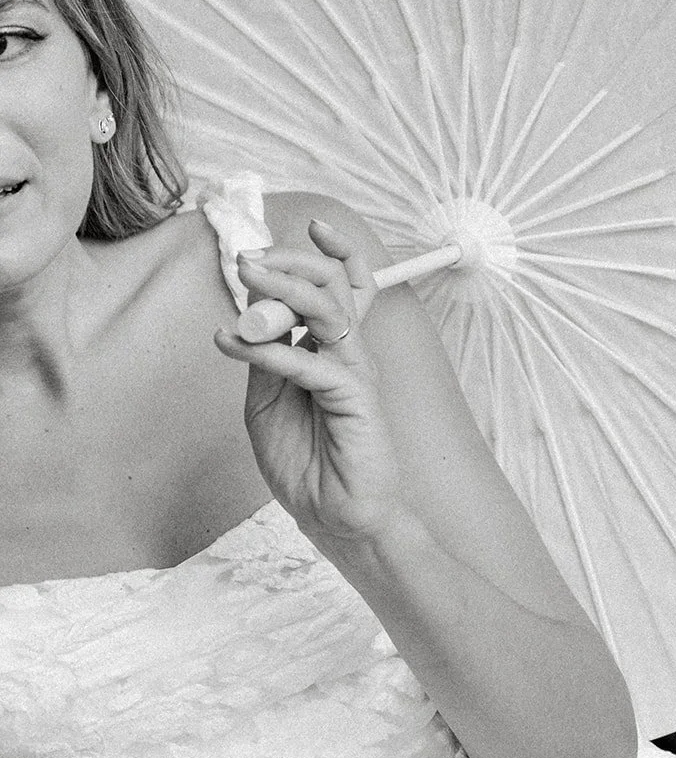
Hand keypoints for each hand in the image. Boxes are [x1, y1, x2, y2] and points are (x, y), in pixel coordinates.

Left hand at [213, 220, 403, 547]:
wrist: (332, 516)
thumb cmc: (305, 464)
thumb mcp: (265, 403)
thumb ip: (262, 359)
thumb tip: (246, 316)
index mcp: (329, 350)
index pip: (333, 287)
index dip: (312, 255)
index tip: (274, 240)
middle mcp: (346, 353)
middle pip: (330, 284)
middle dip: (288, 262)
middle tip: (247, 260)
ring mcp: (355, 373)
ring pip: (328, 307)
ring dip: (282, 288)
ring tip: (245, 278)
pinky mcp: (356, 398)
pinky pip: (311, 362)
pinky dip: (271, 350)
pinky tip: (238, 346)